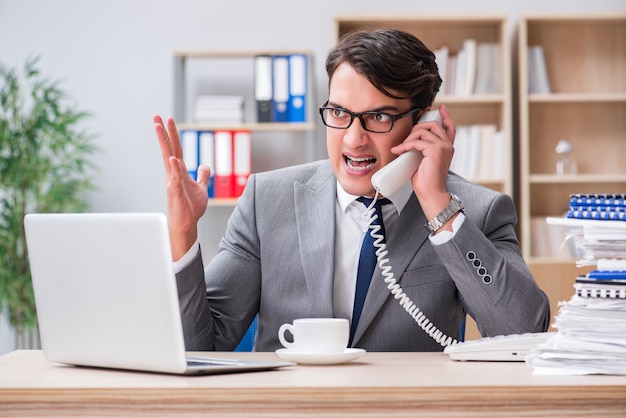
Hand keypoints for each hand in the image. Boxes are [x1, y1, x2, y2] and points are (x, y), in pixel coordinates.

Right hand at [153, 115, 210, 259]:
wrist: (187, 224)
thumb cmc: (191, 208)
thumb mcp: (201, 188)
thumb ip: (203, 176)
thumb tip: (205, 165)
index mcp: (179, 171)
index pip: (176, 148)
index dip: (173, 134)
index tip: (168, 119)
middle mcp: (174, 173)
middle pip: (168, 148)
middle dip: (163, 132)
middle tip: (156, 116)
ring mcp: (173, 182)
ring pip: (168, 158)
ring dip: (164, 143)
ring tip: (158, 127)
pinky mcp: (175, 192)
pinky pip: (175, 178)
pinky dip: (174, 168)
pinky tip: (173, 159)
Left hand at [390, 105, 455, 220]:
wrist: (431, 193)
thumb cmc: (426, 181)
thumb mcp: (423, 161)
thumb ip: (421, 150)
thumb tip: (408, 144)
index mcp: (447, 148)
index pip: (449, 127)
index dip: (445, 116)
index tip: (439, 108)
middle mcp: (447, 145)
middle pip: (432, 124)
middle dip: (417, 127)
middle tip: (406, 140)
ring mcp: (443, 147)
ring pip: (422, 131)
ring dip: (408, 138)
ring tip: (401, 149)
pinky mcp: (435, 150)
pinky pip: (416, 141)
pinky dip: (405, 145)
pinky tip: (399, 151)